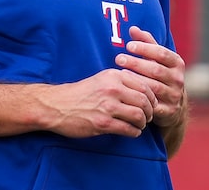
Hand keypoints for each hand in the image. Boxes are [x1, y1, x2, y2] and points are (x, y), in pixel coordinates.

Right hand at [40, 68, 158, 138]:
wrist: (56, 105)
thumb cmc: (80, 93)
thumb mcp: (101, 79)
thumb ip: (120, 81)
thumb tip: (143, 89)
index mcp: (113, 76)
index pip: (144, 85)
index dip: (152, 97)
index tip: (152, 104)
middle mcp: (112, 89)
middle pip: (144, 101)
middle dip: (150, 111)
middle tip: (148, 117)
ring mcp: (108, 106)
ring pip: (139, 115)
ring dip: (143, 123)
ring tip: (139, 125)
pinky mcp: (103, 123)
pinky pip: (128, 129)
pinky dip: (134, 132)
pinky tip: (132, 132)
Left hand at [115, 25, 185, 127]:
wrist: (173, 104)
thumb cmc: (160, 75)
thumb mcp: (156, 58)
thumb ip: (146, 42)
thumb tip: (132, 28)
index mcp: (177, 63)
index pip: (161, 53)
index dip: (144, 48)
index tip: (128, 45)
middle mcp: (178, 79)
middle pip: (156, 70)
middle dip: (136, 63)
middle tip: (118, 58)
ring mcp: (174, 96)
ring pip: (154, 87)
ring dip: (136, 80)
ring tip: (120, 74)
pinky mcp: (169, 111)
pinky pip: (153, 104)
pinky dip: (140, 98)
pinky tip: (127, 92)